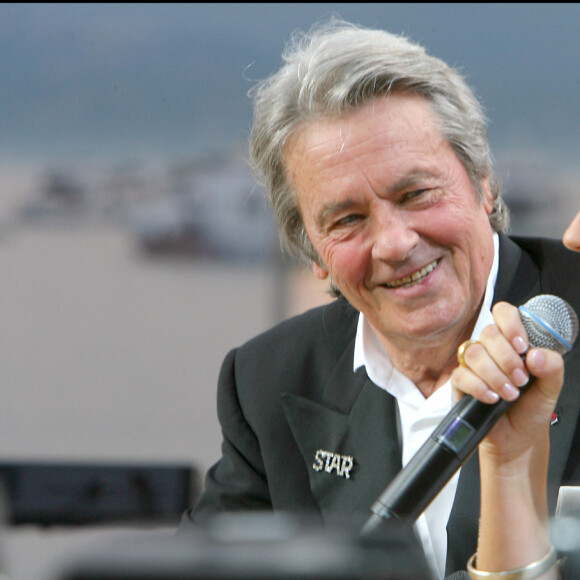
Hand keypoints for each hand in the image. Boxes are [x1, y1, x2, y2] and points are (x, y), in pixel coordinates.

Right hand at [451, 301, 563, 461]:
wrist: (519, 438)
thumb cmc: (532, 408)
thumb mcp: (552, 386)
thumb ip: (552, 366)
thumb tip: (535, 355)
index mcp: (512, 342)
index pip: (503, 313)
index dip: (510, 324)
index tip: (522, 346)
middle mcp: (490, 349)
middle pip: (488, 333)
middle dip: (507, 358)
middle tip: (521, 379)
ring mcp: (473, 365)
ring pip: (473, 353)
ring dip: (495, 375)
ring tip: (510, 394)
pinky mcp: (460, 383)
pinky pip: (462, 375)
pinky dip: (480, 387)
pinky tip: (493, 398)